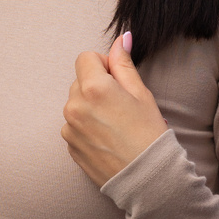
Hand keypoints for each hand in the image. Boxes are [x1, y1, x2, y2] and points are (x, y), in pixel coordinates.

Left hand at [61, 34, 168, 187]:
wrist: (147, 179)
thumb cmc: (149, 134)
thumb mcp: (141, 94)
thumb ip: (123, 64)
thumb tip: (121, 38)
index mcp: (93, 88)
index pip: (85, 58)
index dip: (103, 65)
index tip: (118, 81)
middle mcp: (75, 106)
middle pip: (80, 81)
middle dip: (97, 86)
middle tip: (121, 105)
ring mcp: (69, 127)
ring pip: (77, 103)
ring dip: (91, 107)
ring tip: (115, 125)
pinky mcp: (69, 145)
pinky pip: (75, 125)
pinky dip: (87, 126)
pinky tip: (108, 138)